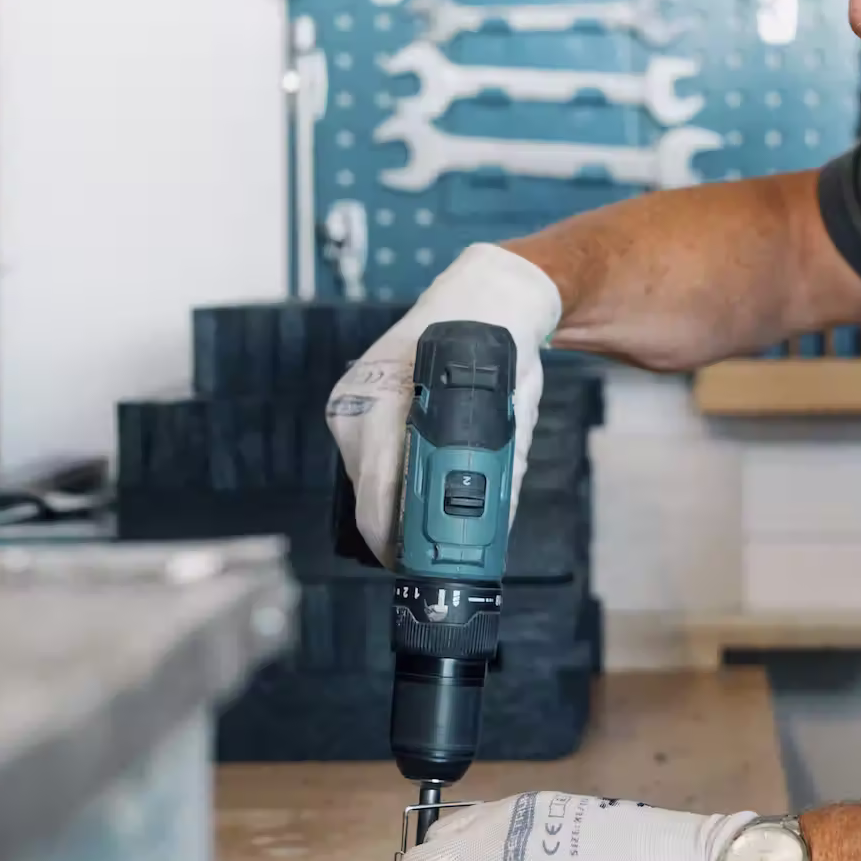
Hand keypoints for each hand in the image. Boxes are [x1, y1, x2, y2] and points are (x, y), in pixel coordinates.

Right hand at [326, 244, 560, 566]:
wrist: (478, 297)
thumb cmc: (497, 349)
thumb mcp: (514, 410)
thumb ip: (503, 467)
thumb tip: (497, 523)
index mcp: (396, 404)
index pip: (380, 496)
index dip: (398, 540)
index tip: (416, 564)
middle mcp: (360, 403)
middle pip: (366, 493)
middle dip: (394, 531)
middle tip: (424, 555)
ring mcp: (348, 401)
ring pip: (361, 477)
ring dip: (389, 500)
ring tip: (426, 515)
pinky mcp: (346, 400)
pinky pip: (359, 456)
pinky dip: (383, 474)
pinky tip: (410, 477)